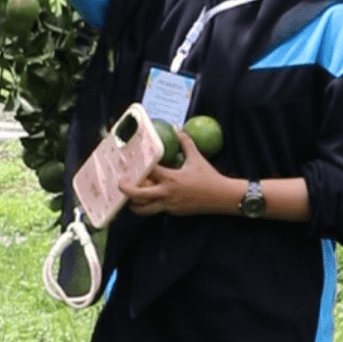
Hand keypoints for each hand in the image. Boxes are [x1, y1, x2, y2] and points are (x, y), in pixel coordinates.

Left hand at [119, 128, 235, 216]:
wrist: (222, 197)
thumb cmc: (209, 177)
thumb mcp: (197, 157)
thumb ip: (185, 142)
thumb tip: (177, 129)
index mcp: (171, 178)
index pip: (148, 172)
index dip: (137, 167)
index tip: (129, 163)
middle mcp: (167, 193)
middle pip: (138, 195)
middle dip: (125, 189)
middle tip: (121, 182)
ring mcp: (169, 205)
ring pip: (143, 209)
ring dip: (134, 203)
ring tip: (131, 195)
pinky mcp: (172, 212)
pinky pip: (155, 210)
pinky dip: (148, 205)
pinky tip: (149, 197)